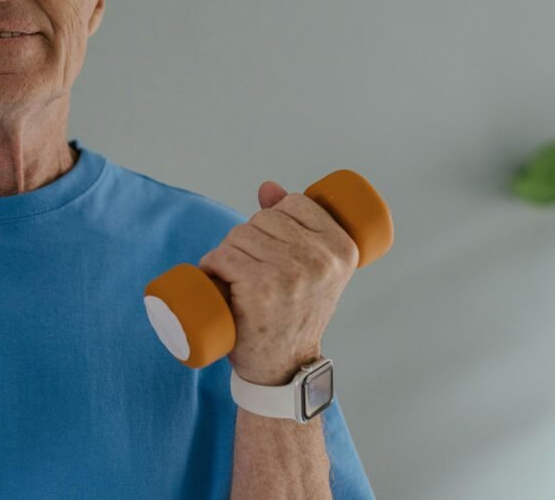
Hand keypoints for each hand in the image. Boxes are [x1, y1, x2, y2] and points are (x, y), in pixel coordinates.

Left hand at [197, 180, 358, 384]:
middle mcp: (322, 260)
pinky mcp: (261, 288)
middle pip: (263, 219)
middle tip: (251, 270)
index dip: (274, 219)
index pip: (294, 203)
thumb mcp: (311, 267)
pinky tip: (216, 280)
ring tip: (236, 279)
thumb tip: (268, 188)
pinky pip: (223, 256)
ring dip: (227, 254)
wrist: (283, 366)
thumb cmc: (294, 312)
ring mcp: (291, 273)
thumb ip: (297, 223)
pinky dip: (211, 266)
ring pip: (239, 235)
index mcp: (343, 248)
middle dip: (248, 239)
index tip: (273, 248)